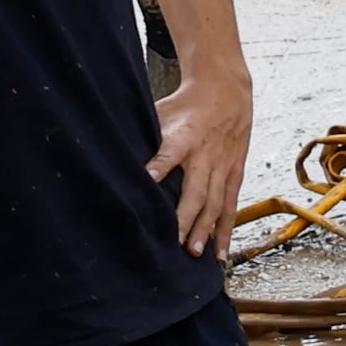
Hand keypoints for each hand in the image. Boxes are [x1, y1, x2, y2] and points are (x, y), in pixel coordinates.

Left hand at [151, 53, 251, 254]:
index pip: (169, 154)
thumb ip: (144, 136)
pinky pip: (230, 206)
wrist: (227, 92)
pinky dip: (225, 230)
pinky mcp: (234, 175)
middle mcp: (205, 155)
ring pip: (215, 203)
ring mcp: (222, 168)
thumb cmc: (186, 105)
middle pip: (196, 191)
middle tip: (174, 242)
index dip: (158, 168)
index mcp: (184, 137)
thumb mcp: (160, 111)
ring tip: (195, 253)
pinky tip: (219, 252)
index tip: (147, 183)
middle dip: (185, 218)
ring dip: (205, 230)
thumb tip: (112, 156)